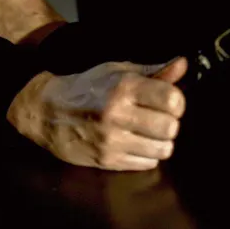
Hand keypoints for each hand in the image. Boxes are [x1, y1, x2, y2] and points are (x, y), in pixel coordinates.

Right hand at [6, 57, 187, 170]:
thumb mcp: (118, 71)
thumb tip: (183, 64)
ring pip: (162, 150)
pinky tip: (135, 143)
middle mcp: (118, 114)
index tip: (168, 100)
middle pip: (170, 127)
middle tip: (159, 117)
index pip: (173, 100)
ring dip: (160, 141)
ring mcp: (111, 141)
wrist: (47, 110)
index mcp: (123, 87)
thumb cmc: (87, 87)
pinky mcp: (106, 161)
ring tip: (148, 132)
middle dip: (169, 122)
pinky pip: (146, 164)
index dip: (177, 101)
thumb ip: (154, 72)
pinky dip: (146, 155)